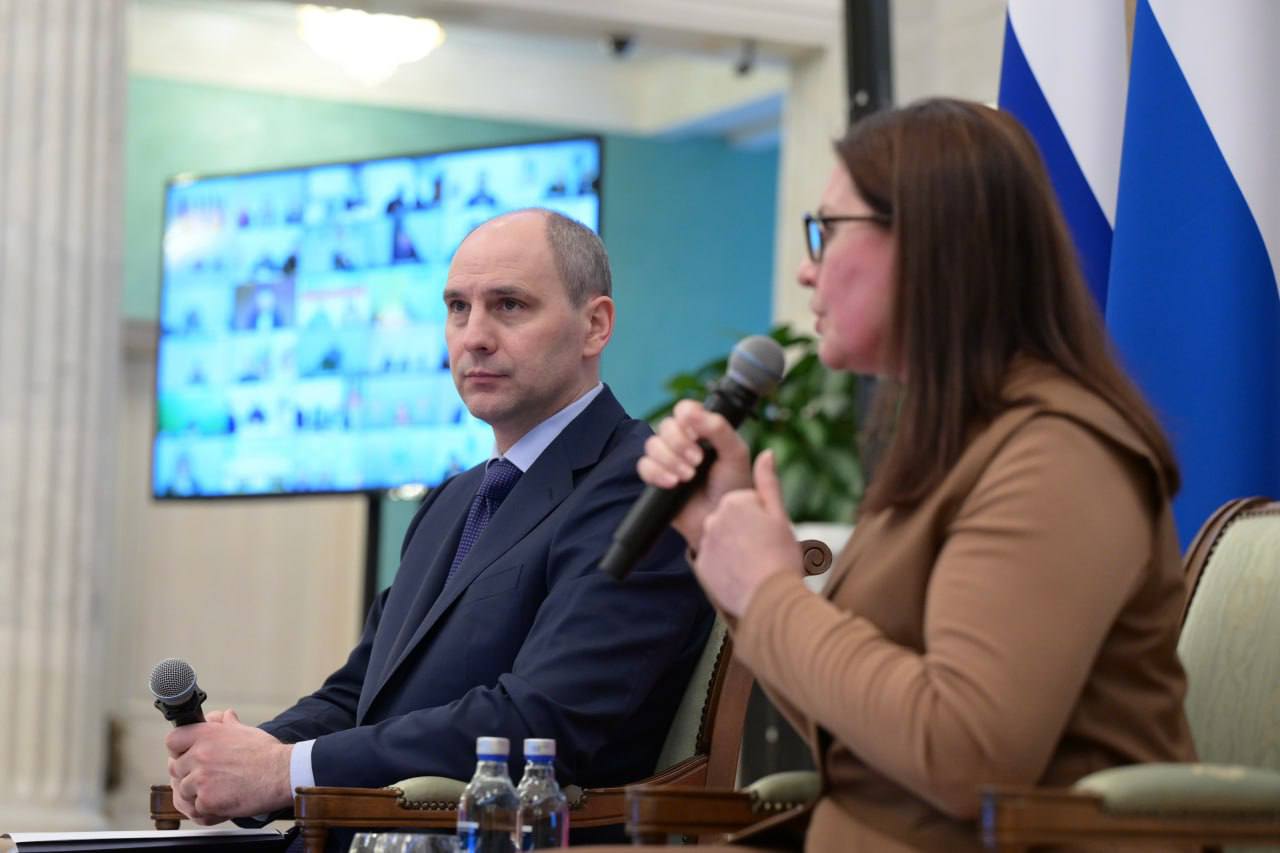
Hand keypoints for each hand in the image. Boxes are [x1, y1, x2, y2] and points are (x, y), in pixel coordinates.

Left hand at [166, 708, 292, 823]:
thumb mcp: (244, 730)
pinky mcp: (207, 802)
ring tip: (213, 794)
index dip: (178, 749)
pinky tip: (218, 806)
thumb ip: (225, 724)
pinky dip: (205, 811)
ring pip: (182, 792)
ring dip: (195, 795)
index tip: (185, 755)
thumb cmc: (266, 753)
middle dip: (187, 774)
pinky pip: (195, 811)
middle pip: (174, 769)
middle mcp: (199, 756)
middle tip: (204, 778)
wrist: (282, 774)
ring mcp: (201, 780)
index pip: (172, 741)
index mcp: (206, 735)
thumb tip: (219, 716)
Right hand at [636, 399, 751, 549]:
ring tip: (688, 477)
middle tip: (698, 461)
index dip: (686, 416)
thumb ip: (718, 428)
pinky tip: (672, 484)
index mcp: (704, 430)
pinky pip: (644, 466)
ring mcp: (669, 459)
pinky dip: (657, 473)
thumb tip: (690, 410)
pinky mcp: (657, 478)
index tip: (696, 432)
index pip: (684, 409)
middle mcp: (684, 441)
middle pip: (665, 426)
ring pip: (652, 445)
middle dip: (679, 443)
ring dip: (670, 460)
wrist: (721, 520)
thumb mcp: (735, 454)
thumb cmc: (733, 486)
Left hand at [693, 451, 800, 616]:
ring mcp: (706, 542)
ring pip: (721, 539)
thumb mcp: (780, 516)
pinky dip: (725, 566)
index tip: (769, 534)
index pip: (746, 503)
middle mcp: (714, 518)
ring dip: (734, 548)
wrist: (770, 600)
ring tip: (753, 565)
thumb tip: (766, 453)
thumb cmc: (780, 557)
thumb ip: (768, 483)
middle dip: (745, 531)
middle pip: (731, 519)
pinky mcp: (702, 565)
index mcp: (734, 501)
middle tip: (763, 550)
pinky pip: (714, 560)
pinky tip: (740, 576)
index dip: (761, 519)